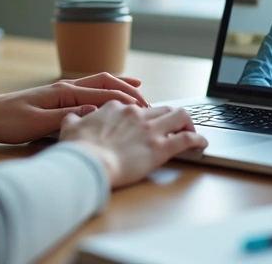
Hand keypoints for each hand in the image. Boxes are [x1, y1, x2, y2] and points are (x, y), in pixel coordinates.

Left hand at [0, 73, 149, 144]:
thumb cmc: (8, 121)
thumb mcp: (37, 124)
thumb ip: (68, 117)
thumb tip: (97, 113)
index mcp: (64, 92)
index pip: (104, 93)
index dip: (127, 101)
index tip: (145, 111)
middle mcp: (66, 87)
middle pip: (105, 82)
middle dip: (129, 91)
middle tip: (149, 104)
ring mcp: (62, 92)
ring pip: (98, 84)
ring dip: (120, 89)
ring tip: (140, 95)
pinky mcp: (57, 99)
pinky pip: (89, 92)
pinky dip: (106, 93)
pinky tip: (111, 100)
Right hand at [59, 101, 207, 187]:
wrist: (88, 163)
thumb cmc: (78, 149)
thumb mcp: (69, 128)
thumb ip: (73, 120)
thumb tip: (72, 117)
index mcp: (116, 109)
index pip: (134, 107)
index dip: (141, 116)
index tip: (143, 124)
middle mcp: (136, 115)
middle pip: (161, 109)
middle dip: (168, 116)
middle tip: (171, 127)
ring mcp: (150, 131)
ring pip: (179, 116)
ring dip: (187, 122)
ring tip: (190, 130)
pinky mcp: (160, 148)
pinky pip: (187, 139)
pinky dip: (198, 140)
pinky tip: (202, 143)